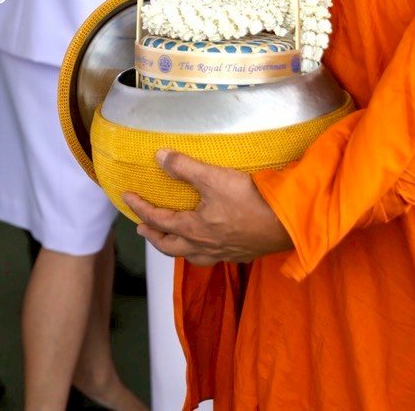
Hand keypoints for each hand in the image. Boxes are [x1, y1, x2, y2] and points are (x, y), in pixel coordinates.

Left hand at [123, 150, 293, 266]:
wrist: (288, 224)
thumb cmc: (249, 200)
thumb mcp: (213, 177)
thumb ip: (184, 167)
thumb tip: (159, 156)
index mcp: (193, 229)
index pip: (158, 219)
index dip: (140, 208)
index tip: (126, 198)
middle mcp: (205, 246)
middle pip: (170, 247)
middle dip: (153, 236)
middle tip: (141, 227)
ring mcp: (224, 253)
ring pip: (191, 257)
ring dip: (176, 248)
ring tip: (171, 240)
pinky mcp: (242, 254)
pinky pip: (213, 258)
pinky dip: (202, 252)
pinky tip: (209, 245)